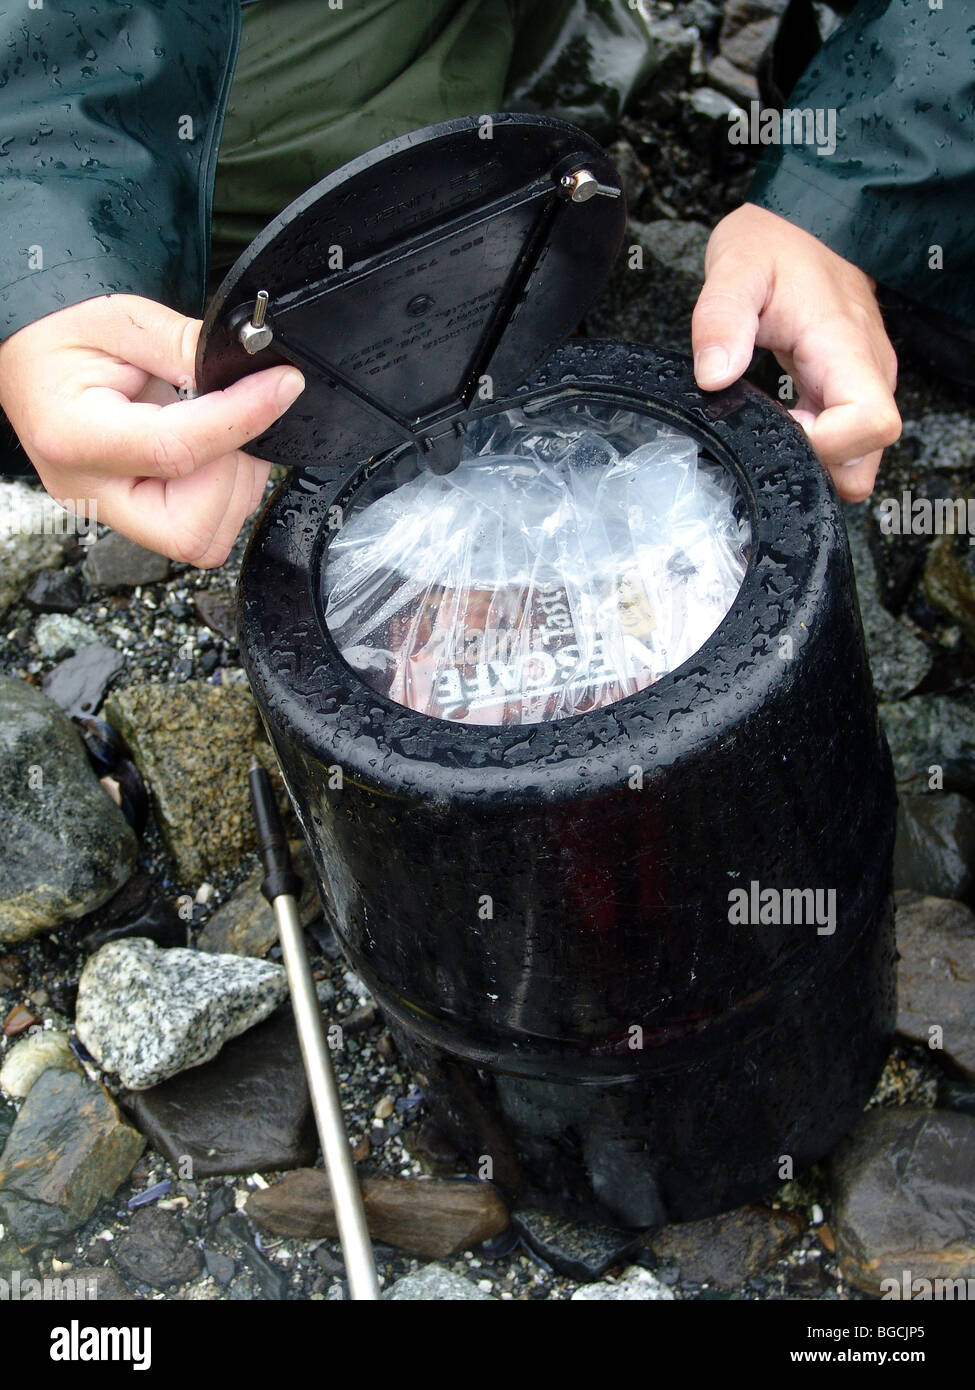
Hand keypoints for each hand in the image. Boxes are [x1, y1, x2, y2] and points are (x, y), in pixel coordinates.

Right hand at [0, 294, 304, 566]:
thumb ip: (187, 346)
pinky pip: (200, 531)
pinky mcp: (134, 517)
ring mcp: (112, 512)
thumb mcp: (122, 319)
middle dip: (232, 473)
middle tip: (236, 415)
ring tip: (217, 426)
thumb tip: (253, 366)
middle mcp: (91, 490)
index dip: (241, 420)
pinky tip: (209, 450)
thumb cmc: (59, 336)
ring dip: (233, 484)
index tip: (281, 387)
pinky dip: (223, 494)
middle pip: (190, 528)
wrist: (29, 355)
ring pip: (202, 539)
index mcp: (75, 436)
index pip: (176, 450)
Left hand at [692, 203, 899, 501]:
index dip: (823, 445)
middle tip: (766, 437)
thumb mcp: (735, 269)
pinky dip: (814, 447)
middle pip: (866, 457)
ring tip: (769, 426)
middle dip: (816, 466)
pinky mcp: (849, 388)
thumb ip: (721, 320)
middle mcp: (868, 371)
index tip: (776, 430)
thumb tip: (714, 376)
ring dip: (814, 460)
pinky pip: (845, 440)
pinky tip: (779, 424)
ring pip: (858, 458)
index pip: (870, 423)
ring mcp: (864, 382)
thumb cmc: (774, 243)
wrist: (800, 222)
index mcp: (846, 347)